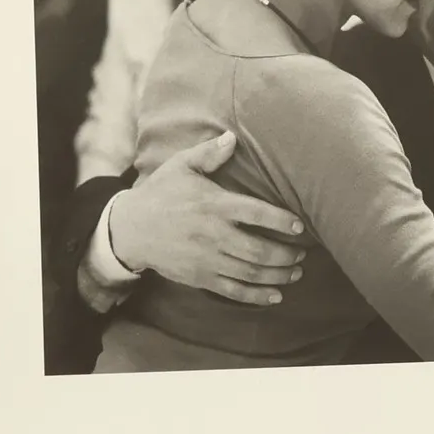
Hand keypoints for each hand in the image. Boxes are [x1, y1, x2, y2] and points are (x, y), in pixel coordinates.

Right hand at [106, 130, 306, 305]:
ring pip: (251, 273)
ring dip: (278, 275)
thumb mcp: (181, 166)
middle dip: (286, 255)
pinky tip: (276, 295)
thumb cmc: (160, 193)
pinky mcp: (200, 277)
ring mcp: (207, 259)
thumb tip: (232, 137)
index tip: (299, 226)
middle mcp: (213, 234)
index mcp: (214, 205)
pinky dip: (257, 296)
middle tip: (302, 254)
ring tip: (296, 272)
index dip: (282, 221)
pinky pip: (234, 291)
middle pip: (259, 250)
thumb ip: (208, 153)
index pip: (256, 213)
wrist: (131, 228)